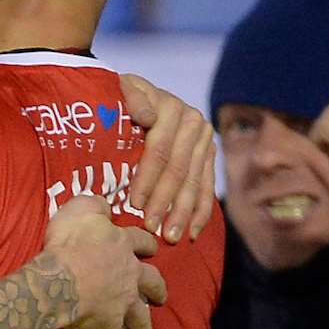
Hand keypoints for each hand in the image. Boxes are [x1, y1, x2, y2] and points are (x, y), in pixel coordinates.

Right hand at [42, 195, 165, 328]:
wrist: (63, 277)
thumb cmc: (69, 241)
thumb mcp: (81, 209)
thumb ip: (94, 205)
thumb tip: (103, 203)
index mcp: (122, 246)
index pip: (141, 242)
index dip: (146, 243)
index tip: (151, 246)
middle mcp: (129, 276)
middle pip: (151, 283)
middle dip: (157, 290)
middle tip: (162, 297)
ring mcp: (120, 304)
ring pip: (139, 317)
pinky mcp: (107, 327)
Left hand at [120, 73, 215, 242]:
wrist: (139, 93)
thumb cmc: (120, 98)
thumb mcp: (119, 91)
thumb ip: (131, 98)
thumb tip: (148, 117)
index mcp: (170, 108)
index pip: (160, 150)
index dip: (147, 178)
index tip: (134, 203)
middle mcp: (193, 122)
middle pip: (178, 169)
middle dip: (164, 202)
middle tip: (150, 228)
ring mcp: (204, 139)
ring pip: (194, 181)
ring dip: (182, 212)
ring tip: (171, 237)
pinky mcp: (208, 154)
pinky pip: (207, 185)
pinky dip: (200, 211)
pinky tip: (192, 232)